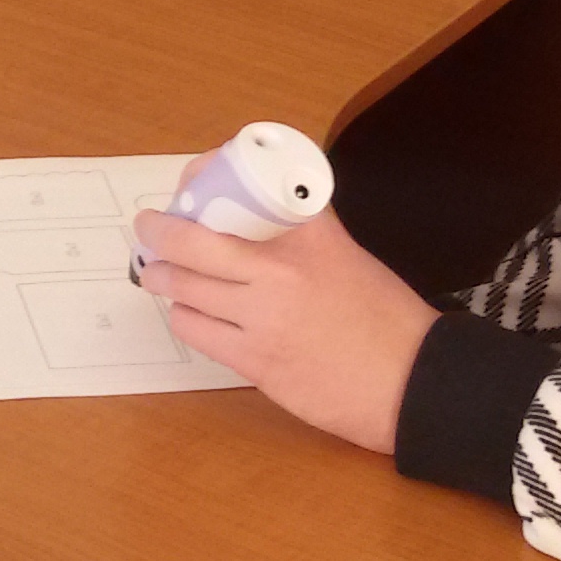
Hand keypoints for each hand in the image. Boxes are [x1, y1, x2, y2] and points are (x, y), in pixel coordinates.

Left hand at [134, 196, 436, 455]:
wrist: (411, 384)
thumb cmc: (388, 322)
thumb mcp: (349, 256)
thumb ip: (306, 236)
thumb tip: (265, 218)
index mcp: (310, 237)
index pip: (248, 188)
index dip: (205, 176)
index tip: (191, 181)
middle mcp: (281, 272)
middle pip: (195, 241)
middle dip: (160, 231)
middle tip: (150, 227)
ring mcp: (264, 319)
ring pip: (187, 289)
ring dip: (166, 278)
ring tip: (160, 272)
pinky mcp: (255, 362)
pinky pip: (199, 332)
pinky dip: (187, 317)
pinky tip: (189, 312)